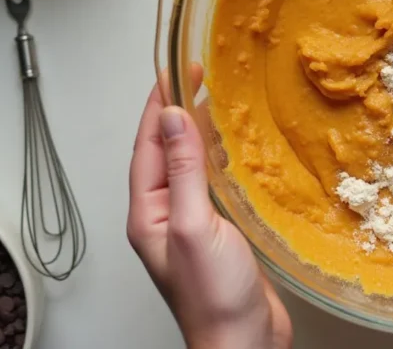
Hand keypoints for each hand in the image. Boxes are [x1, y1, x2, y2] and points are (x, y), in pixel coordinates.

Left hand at [127, 71, 291, 348]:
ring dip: (198, 131)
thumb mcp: (195, 225)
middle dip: (177, 111)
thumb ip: (184, 172)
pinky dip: (219, 158)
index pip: (149, 145)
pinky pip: (211, 183)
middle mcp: (165, 215)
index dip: (160, 105)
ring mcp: (191, 223)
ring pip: (188, 165)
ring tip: (212, 100)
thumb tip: (176, 120)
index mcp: (148, 213)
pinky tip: (234, 150)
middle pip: (165, 151)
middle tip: (195, 75)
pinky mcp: (218, 232)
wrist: (244, 341)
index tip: (174, 71)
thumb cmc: (214, 297)